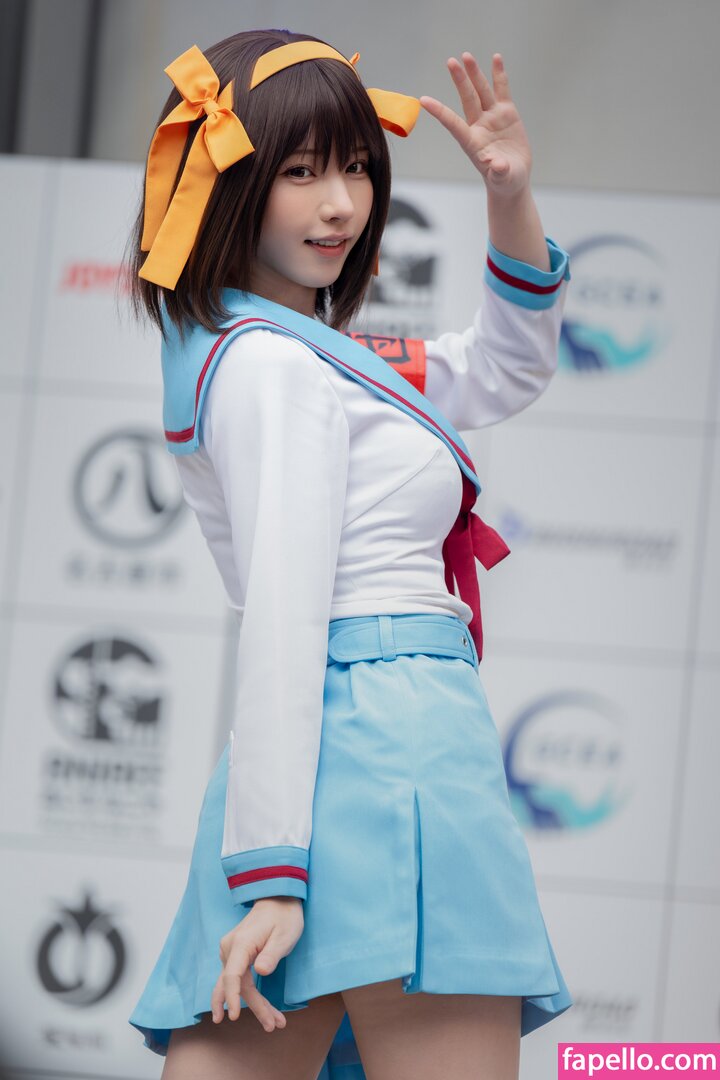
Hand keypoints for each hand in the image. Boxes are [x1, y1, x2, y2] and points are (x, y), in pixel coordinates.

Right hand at [210, 896, 303, 1030]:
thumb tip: (259, 971)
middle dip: (253, 1007)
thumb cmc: (284, 915)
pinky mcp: (235, 956)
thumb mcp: (285, 934)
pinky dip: (249, 995)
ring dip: (252, 1005)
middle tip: (273, 1025)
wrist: (278, 898)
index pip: (231, 975)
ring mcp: (230, 952)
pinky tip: (262, 1009)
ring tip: (271, 1023)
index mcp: (241, 943)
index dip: (233, 997)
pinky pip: (238, 979)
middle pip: (235, 985)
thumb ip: (272, 953)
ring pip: (236, 985)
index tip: (235, 1016)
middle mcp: (230, 948)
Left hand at [419, 53, 532, 198]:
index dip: (440, 112)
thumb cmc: (504, 181)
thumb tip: (497, 165)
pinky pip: (501, 90)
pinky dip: (499, 75)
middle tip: (451, 62)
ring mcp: (492, 118)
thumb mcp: (503, 179)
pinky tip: (496, 58)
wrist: (512, 178)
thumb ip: (499, 171)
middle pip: (467, 99)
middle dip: (460, 81)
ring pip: (481, 91)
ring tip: (466, 56)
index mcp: (472, 142)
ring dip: (474, 74)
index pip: (453, 124)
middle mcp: (479, 126)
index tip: (423, 100)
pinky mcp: (506, 113)